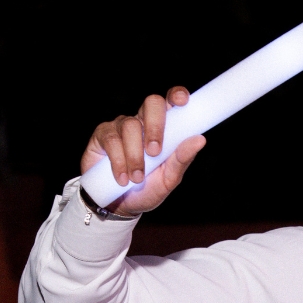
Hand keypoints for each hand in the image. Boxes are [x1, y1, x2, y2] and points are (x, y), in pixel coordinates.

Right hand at [80, 87, 205, 217]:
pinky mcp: (102, 135)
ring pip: (130, 126)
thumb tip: (200, 139)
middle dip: (155, 126)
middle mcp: (142, 122)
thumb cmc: (147, 189)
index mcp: (163, 128)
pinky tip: (122, 178)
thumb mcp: (168, 179)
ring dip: (135, 155)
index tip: (183, 101)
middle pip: (151, 103)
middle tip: (155, 152)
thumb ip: (182, 159)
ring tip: (137, 178)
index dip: (176, 95)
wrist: (119, 206)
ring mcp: (121, 126)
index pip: (170, 102)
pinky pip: (112, 139)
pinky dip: (119, 161)